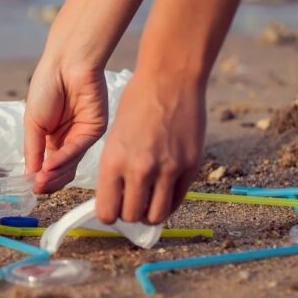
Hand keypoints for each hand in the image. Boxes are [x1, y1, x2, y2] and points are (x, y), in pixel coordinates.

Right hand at [24, 63, 107, 193]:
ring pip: (71, 165)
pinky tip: (50, 163)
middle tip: (37, 187)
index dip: (40, 178)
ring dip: (55, 173)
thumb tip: (30, 176)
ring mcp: (83, 136)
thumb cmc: (46, 86)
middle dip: (48, 180)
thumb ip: (33, 150)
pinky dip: (63, 159)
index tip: (30, 187)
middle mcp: (69, 140)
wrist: (65, 63)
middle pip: (62, 170)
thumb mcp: (32, 122)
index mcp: (52, 138)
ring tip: (40, 179)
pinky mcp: (95, 130)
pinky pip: (78, 149)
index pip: (49, 167)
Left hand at [95, 70, 205, 224]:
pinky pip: (178, 200)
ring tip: (148, 201)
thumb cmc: (137, 103)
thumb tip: (116, 197)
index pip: (107, 211)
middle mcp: (140, 170)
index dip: (109, 214)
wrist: (169, 80)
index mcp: (113, 161)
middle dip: (129, 214)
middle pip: (131, 217)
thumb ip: (115, 168)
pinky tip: (164, 191)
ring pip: (156, 216)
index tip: (112, 208)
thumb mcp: (114, 137)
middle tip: (131, 203)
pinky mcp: (190, 167)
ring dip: (150, 213)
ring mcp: (167, 170)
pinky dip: (169, 202)